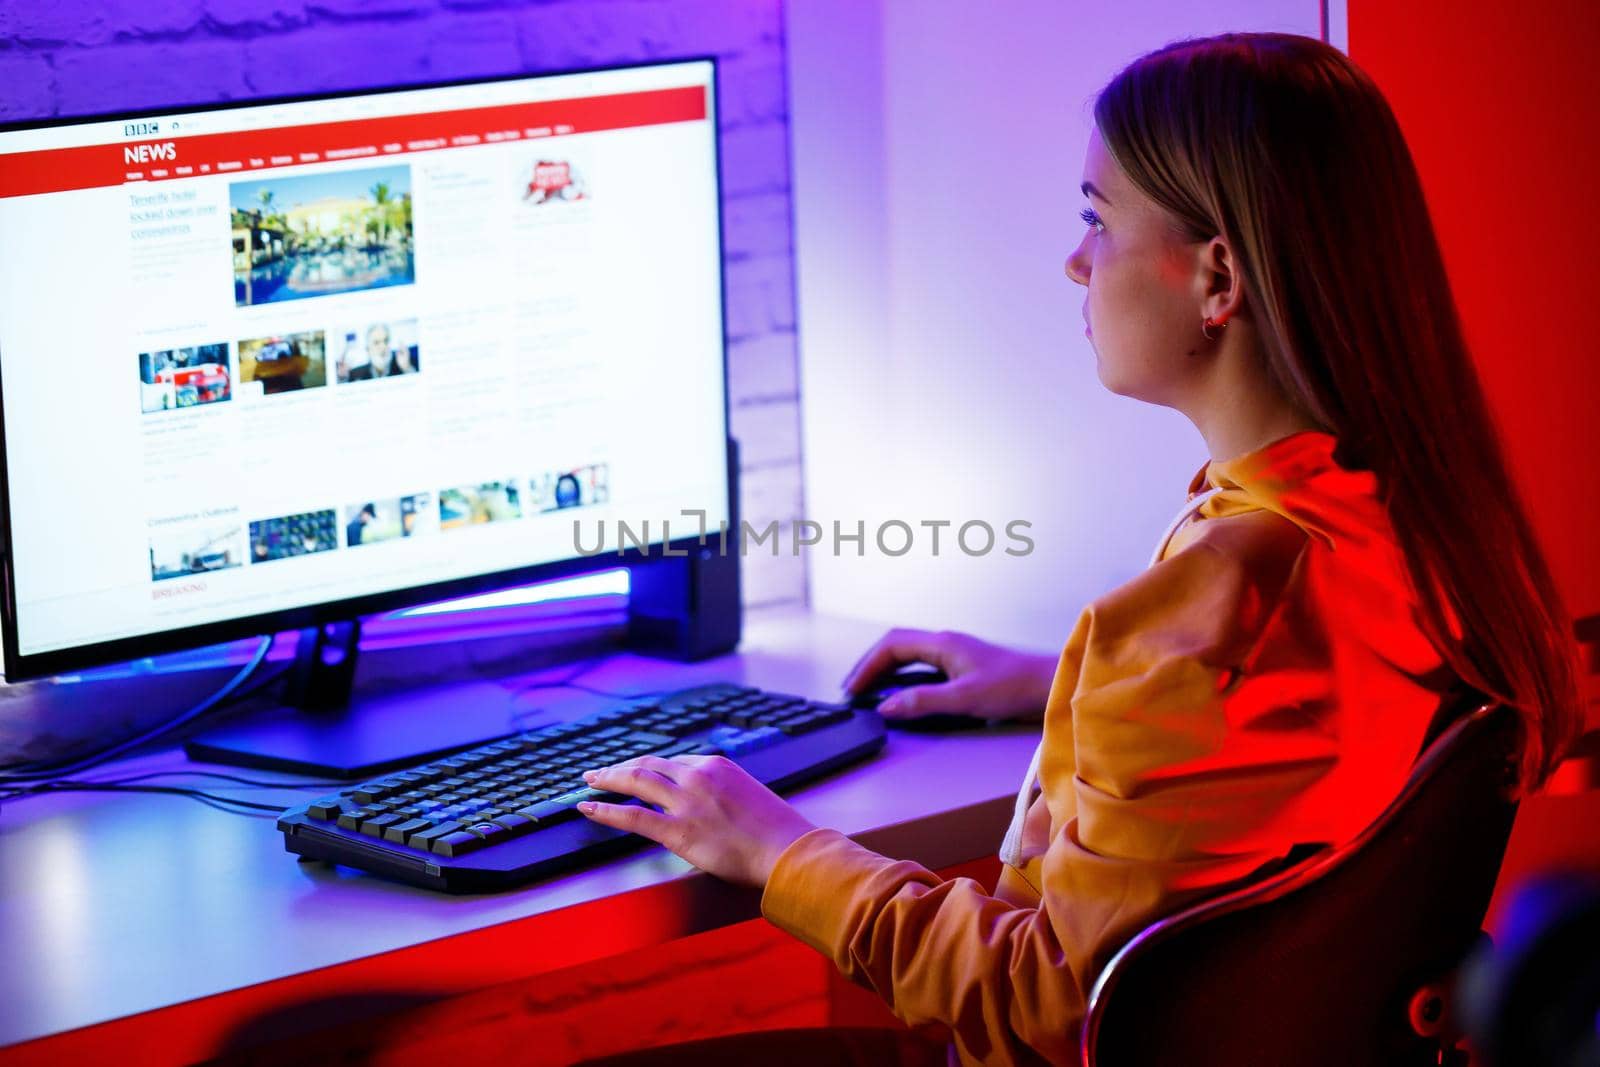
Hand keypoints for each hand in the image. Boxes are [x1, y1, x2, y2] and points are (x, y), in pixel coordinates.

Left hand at [577, 754, 816, 887]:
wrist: (786, 850)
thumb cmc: (776, 831)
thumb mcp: (749, 796)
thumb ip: (723, 793)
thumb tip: (709, 806)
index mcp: (716, 765)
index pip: (673, 762)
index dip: (649, 769)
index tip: (635, 774)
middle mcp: (697, 776)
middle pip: (648, 765)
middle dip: (620, 767)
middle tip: (600, 772)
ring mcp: (686, 802)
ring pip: (635, 781)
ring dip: (608, 779)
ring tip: (590, 783)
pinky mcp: (678, 830)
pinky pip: (632, 816)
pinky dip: (605, 810)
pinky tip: (588, 808)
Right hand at [841, 628, 1055, 722]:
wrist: (1050, 684)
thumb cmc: (1015, 686)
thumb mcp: (965, 698)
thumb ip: (924, 701)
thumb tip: (887, 705)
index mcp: (942, 643)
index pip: (891, 646)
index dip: (867, 666)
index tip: (852, 688)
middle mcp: (946, 642)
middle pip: (896, 646)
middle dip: (870, 666)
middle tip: (853, 690)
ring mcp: (955, 653)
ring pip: (909, 654)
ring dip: (886, 670)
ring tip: (869, 690)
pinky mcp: (963, 665)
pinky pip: (922, 664)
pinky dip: (904, 676)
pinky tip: (902, 692)